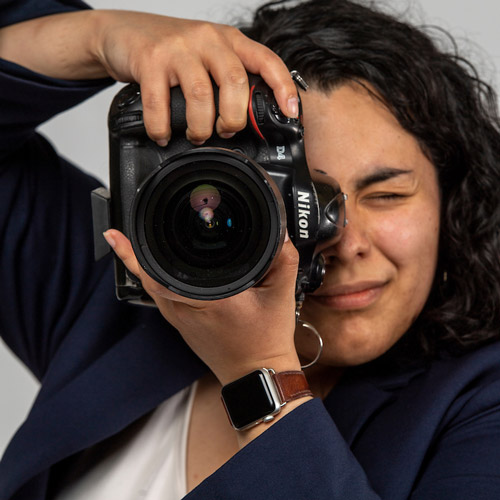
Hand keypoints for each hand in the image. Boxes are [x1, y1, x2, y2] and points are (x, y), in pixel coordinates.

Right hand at [0, 10, 298, 145]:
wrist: (123, 32)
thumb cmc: (170, 51)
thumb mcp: (207, 56)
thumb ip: (227, 78)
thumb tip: (249, 119)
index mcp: (227, 40)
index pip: (265, 59)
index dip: (282, 87)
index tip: (290, 113)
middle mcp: (206, 39)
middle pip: (235, 82)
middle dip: (234, 118)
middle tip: (226, 131)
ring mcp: (177, 48)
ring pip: (202, 95)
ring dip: (201, 126)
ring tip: (197, 135)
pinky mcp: (150, 60)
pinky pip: (160, 104)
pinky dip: (163, 128)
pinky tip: (163, 135)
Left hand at [104, 229, 300, 384]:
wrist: (257, 375)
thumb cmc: (267, 339)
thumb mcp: (282, 294)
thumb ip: (283, 257)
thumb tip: (279, 230)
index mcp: (208, 298)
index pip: (164, 272)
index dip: (140, 252)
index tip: (122, 233)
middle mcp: (185, 309)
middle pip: (148, 277)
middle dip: (132, 252)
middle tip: (118, 230)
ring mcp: (179, 319)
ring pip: (151, 287)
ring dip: (138, 265)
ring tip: (125, 242)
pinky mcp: (180, 324)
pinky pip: (159, 296)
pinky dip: (150, 279)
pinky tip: (150, 267)